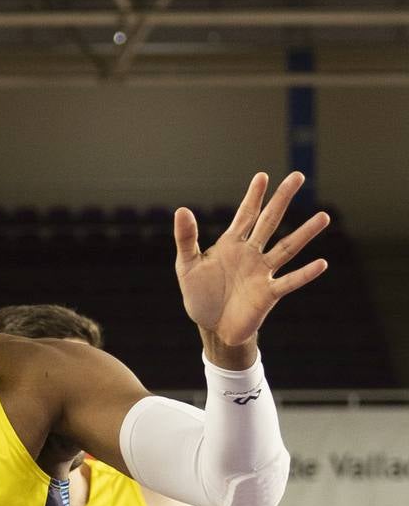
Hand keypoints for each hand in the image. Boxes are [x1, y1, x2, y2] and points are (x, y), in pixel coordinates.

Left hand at [175, 173, 328, 354]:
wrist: (213, 329)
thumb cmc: (201, 297)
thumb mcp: (187, 266)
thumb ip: (186, 239)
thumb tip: (181, 210)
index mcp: (232, 245)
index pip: (246, 214)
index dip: (254, 196)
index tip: (263, 176)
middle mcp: (251, 254)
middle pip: (270, 221)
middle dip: (282, 199)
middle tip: (298, 176)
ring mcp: (263, 272)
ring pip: (287, 248)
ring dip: (305, 232)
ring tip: (323, 216)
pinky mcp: (269, 294)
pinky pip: (289, 281)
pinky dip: (305, 273)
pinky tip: (321, 263)